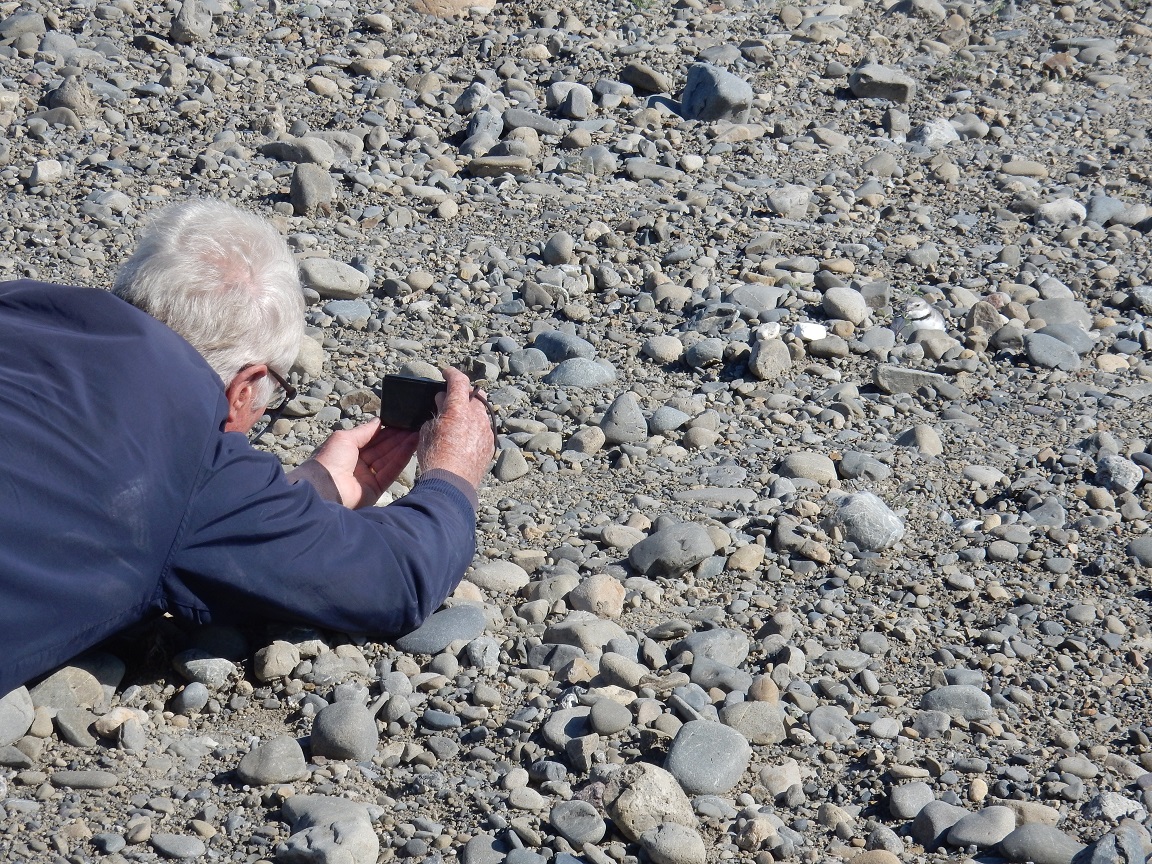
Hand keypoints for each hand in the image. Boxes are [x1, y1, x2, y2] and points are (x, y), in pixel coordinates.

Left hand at [305, 419, 417, 508]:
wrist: (325, 487)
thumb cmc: (330, 459)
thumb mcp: (345, 438)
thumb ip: (365, 430)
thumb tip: (379, 420)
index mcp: (348, 451)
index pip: (372, 440)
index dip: (387, 431)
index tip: (401, 423)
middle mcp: (358, 464)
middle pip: (383, 449)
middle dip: (398, 438)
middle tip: (414, 427)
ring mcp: (367, 478)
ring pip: (389, 460)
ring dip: (403, 446)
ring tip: (417, 434)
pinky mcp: (376, 489)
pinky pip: (391, 472)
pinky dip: (402, 459)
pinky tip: (412, 445)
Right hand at [418, 367, 493, 489]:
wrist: (451, 484)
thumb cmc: (435, 457)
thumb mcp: (427, 430)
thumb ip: (437, 412)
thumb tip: (442, 402)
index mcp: (458, 409)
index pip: (459, 381)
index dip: (452, 374)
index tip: (446, 373)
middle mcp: (476, 416)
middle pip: (475, 395)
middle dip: (464, 393)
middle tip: (451, 399)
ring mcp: (486, 430)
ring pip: (481, 412)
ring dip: (471, 411)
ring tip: (458, 420)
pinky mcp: (490, 444)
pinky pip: (484, 429)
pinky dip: (475, 427)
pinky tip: (465, 436)